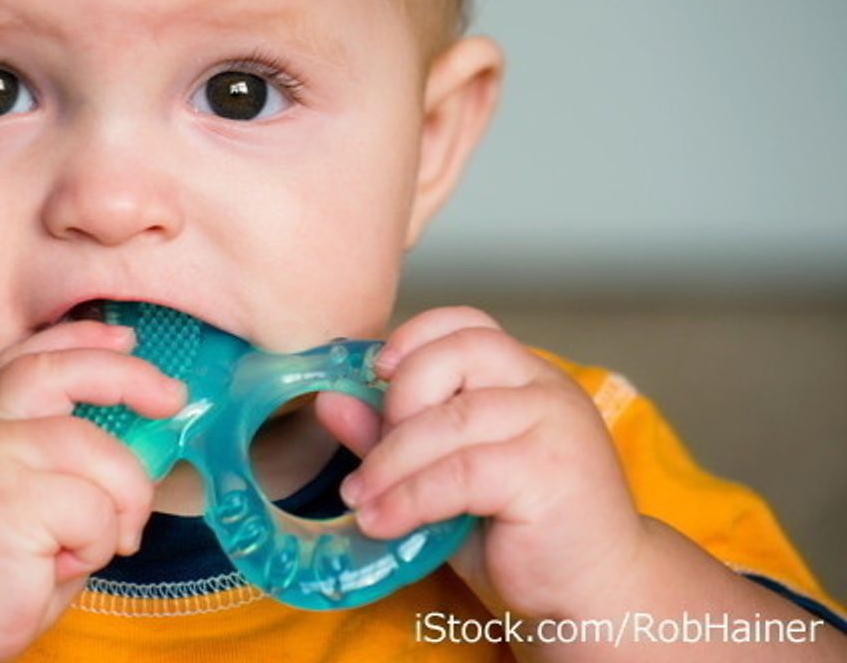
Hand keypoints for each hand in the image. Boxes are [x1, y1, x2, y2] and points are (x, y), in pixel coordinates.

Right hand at [0, 320, 186, 662]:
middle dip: (130, 378)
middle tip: (172, 399)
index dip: (82, 338)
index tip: (125, 338)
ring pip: (102, 455)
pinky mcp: (10, 498)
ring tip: (85, 547)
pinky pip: (96, 509)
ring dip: (118, 507)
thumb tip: (141, 432)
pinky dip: (95, 545)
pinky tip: (56, 567)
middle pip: (68, 372)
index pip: (32, 356)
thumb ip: (64, 458)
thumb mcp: (26, 495)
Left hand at [317, 306, 647, 621]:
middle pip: (456, 355)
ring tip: (360, 499)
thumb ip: (393, 434)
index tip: (373, 371)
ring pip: (450, 420)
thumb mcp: (443, 474)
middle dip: (397, 401)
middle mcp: (545, 388)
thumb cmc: (516, 531)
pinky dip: (409, 497)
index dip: (415, 336)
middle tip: (371, 458)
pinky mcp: (549, 472)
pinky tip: (382, 520)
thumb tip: (329, 401)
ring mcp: (554, 426)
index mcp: (524, 375)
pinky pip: (460, 472)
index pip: (467, 324)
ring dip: (390, 462)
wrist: (590, 595)